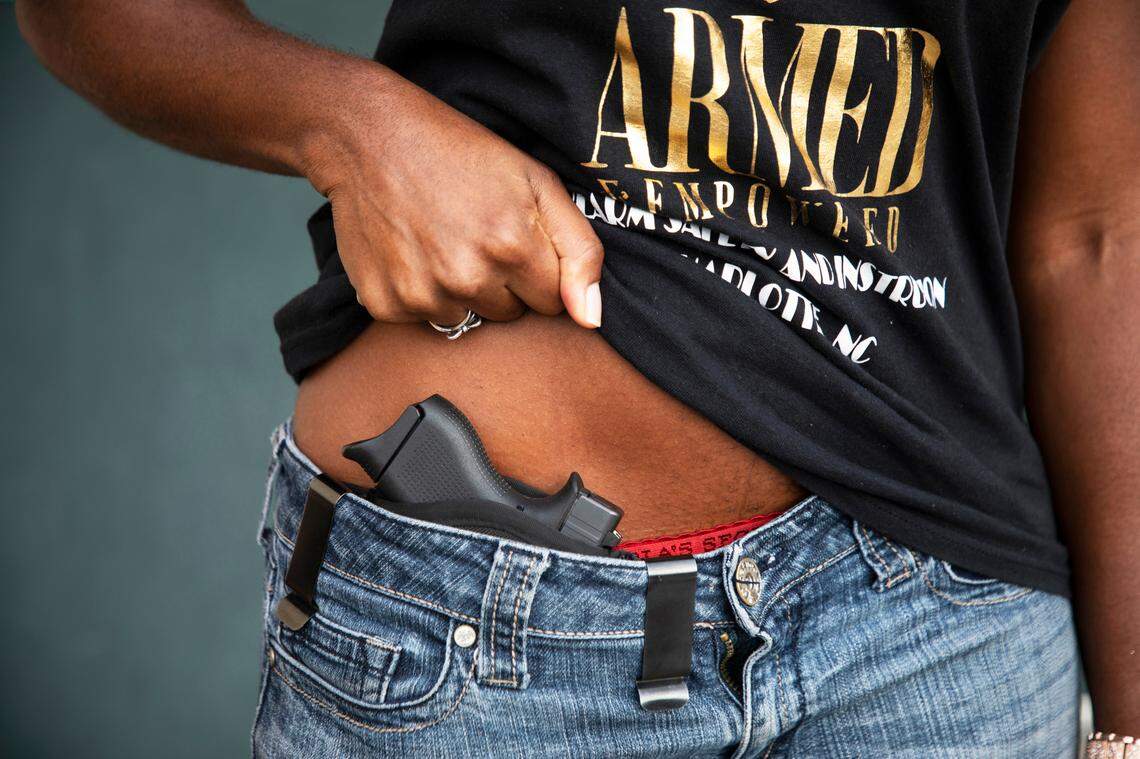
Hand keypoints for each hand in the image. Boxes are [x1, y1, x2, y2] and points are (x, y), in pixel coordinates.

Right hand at [305, 69, 603, 328]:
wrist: (368, 135)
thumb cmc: (461, 153)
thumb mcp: (537, 182)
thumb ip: (579, 251)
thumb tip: (589, 320)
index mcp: (513, 246)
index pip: (552, 303)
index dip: (537, 271)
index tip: (516, 239)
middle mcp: (468, 278)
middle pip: (510, 315)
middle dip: (502, 283)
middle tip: (475, 233)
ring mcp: (423, 294)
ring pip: (467, 320)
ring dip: (461, 291)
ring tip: (442, 240)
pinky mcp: (386, 304)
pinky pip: (423, 319)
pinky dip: (421, 293)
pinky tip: (412, 251)